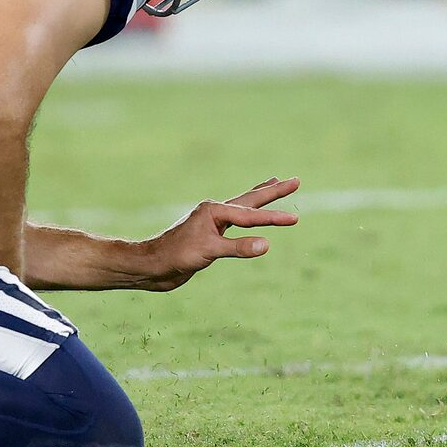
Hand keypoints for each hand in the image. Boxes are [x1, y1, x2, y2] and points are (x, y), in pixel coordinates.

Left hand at [130, 178, 300, 290]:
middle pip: (250, 200)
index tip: (295, 219)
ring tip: (274, 183)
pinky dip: (248, 218)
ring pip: (243, 209)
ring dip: (260, 198)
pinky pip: (236, 224)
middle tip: (295, 180)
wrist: (151, 266)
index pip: (251, 215)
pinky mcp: (210, 237)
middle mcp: (215, 212)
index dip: (274, 218)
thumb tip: (266, 244)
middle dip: (273, 192)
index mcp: (214, 210)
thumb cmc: (175, 255)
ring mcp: (213, 223)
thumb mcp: (208, 251)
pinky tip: (250, 218)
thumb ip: (237, 247)